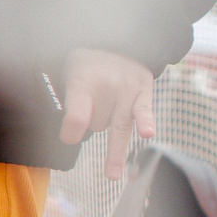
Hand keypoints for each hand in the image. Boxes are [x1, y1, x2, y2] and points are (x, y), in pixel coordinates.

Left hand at [59, 47, 156, 178]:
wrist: (116, 42)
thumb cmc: (87, 68)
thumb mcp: (68, 79)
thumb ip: (70, 108)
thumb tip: (72, 138)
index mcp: (81, 81)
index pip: (77, 114)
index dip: (71, 131)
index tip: (68, 139)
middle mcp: (106, 85)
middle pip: (99, 123)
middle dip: (92, 127)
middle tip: (86, 137)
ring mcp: (126, 88)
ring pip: (118, 126)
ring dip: (115, 150)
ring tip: (112, 175)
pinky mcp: (144, 91)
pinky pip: (144, 110)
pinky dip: (146, 121)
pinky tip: (148, 133)